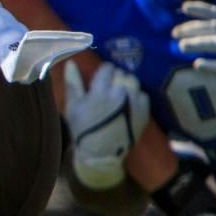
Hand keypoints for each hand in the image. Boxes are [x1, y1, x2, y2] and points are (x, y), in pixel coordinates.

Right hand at [61, 61, 149, 189]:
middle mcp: (120, 94)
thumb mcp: (73, 106)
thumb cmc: (83, 129)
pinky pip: (143, 94)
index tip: (100, 80)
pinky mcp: (144, 111)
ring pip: (134, 82)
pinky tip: (128, 105)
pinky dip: (136, 96)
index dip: (103, 72)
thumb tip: (71, 62)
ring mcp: (134, 102)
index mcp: (100, 91)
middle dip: (115, 78)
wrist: (101, 153)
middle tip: (108, 90)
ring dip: (126, 85)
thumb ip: (73, 83)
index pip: (108, 68)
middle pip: (121, 74)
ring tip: (119, 96)